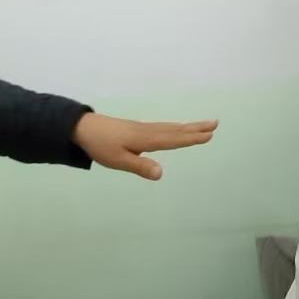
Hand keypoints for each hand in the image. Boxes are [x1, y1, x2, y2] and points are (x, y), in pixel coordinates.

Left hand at [72, 113, 217, 180]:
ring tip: (203, 125)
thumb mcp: (118, 160)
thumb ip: (140, 166)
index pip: (173, 139)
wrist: (83, 128)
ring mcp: (143, 129)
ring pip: (170, 128)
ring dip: (187, 127)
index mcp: (146, 139)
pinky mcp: (137, 129)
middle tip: (215, 124)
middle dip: (195, 128)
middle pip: (176, 130)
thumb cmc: (100, 145)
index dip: (191, 138)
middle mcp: (147, 131)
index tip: (209, 135)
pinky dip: (175, 128)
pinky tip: (175, 130)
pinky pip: (162, 128)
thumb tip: (162, 174)